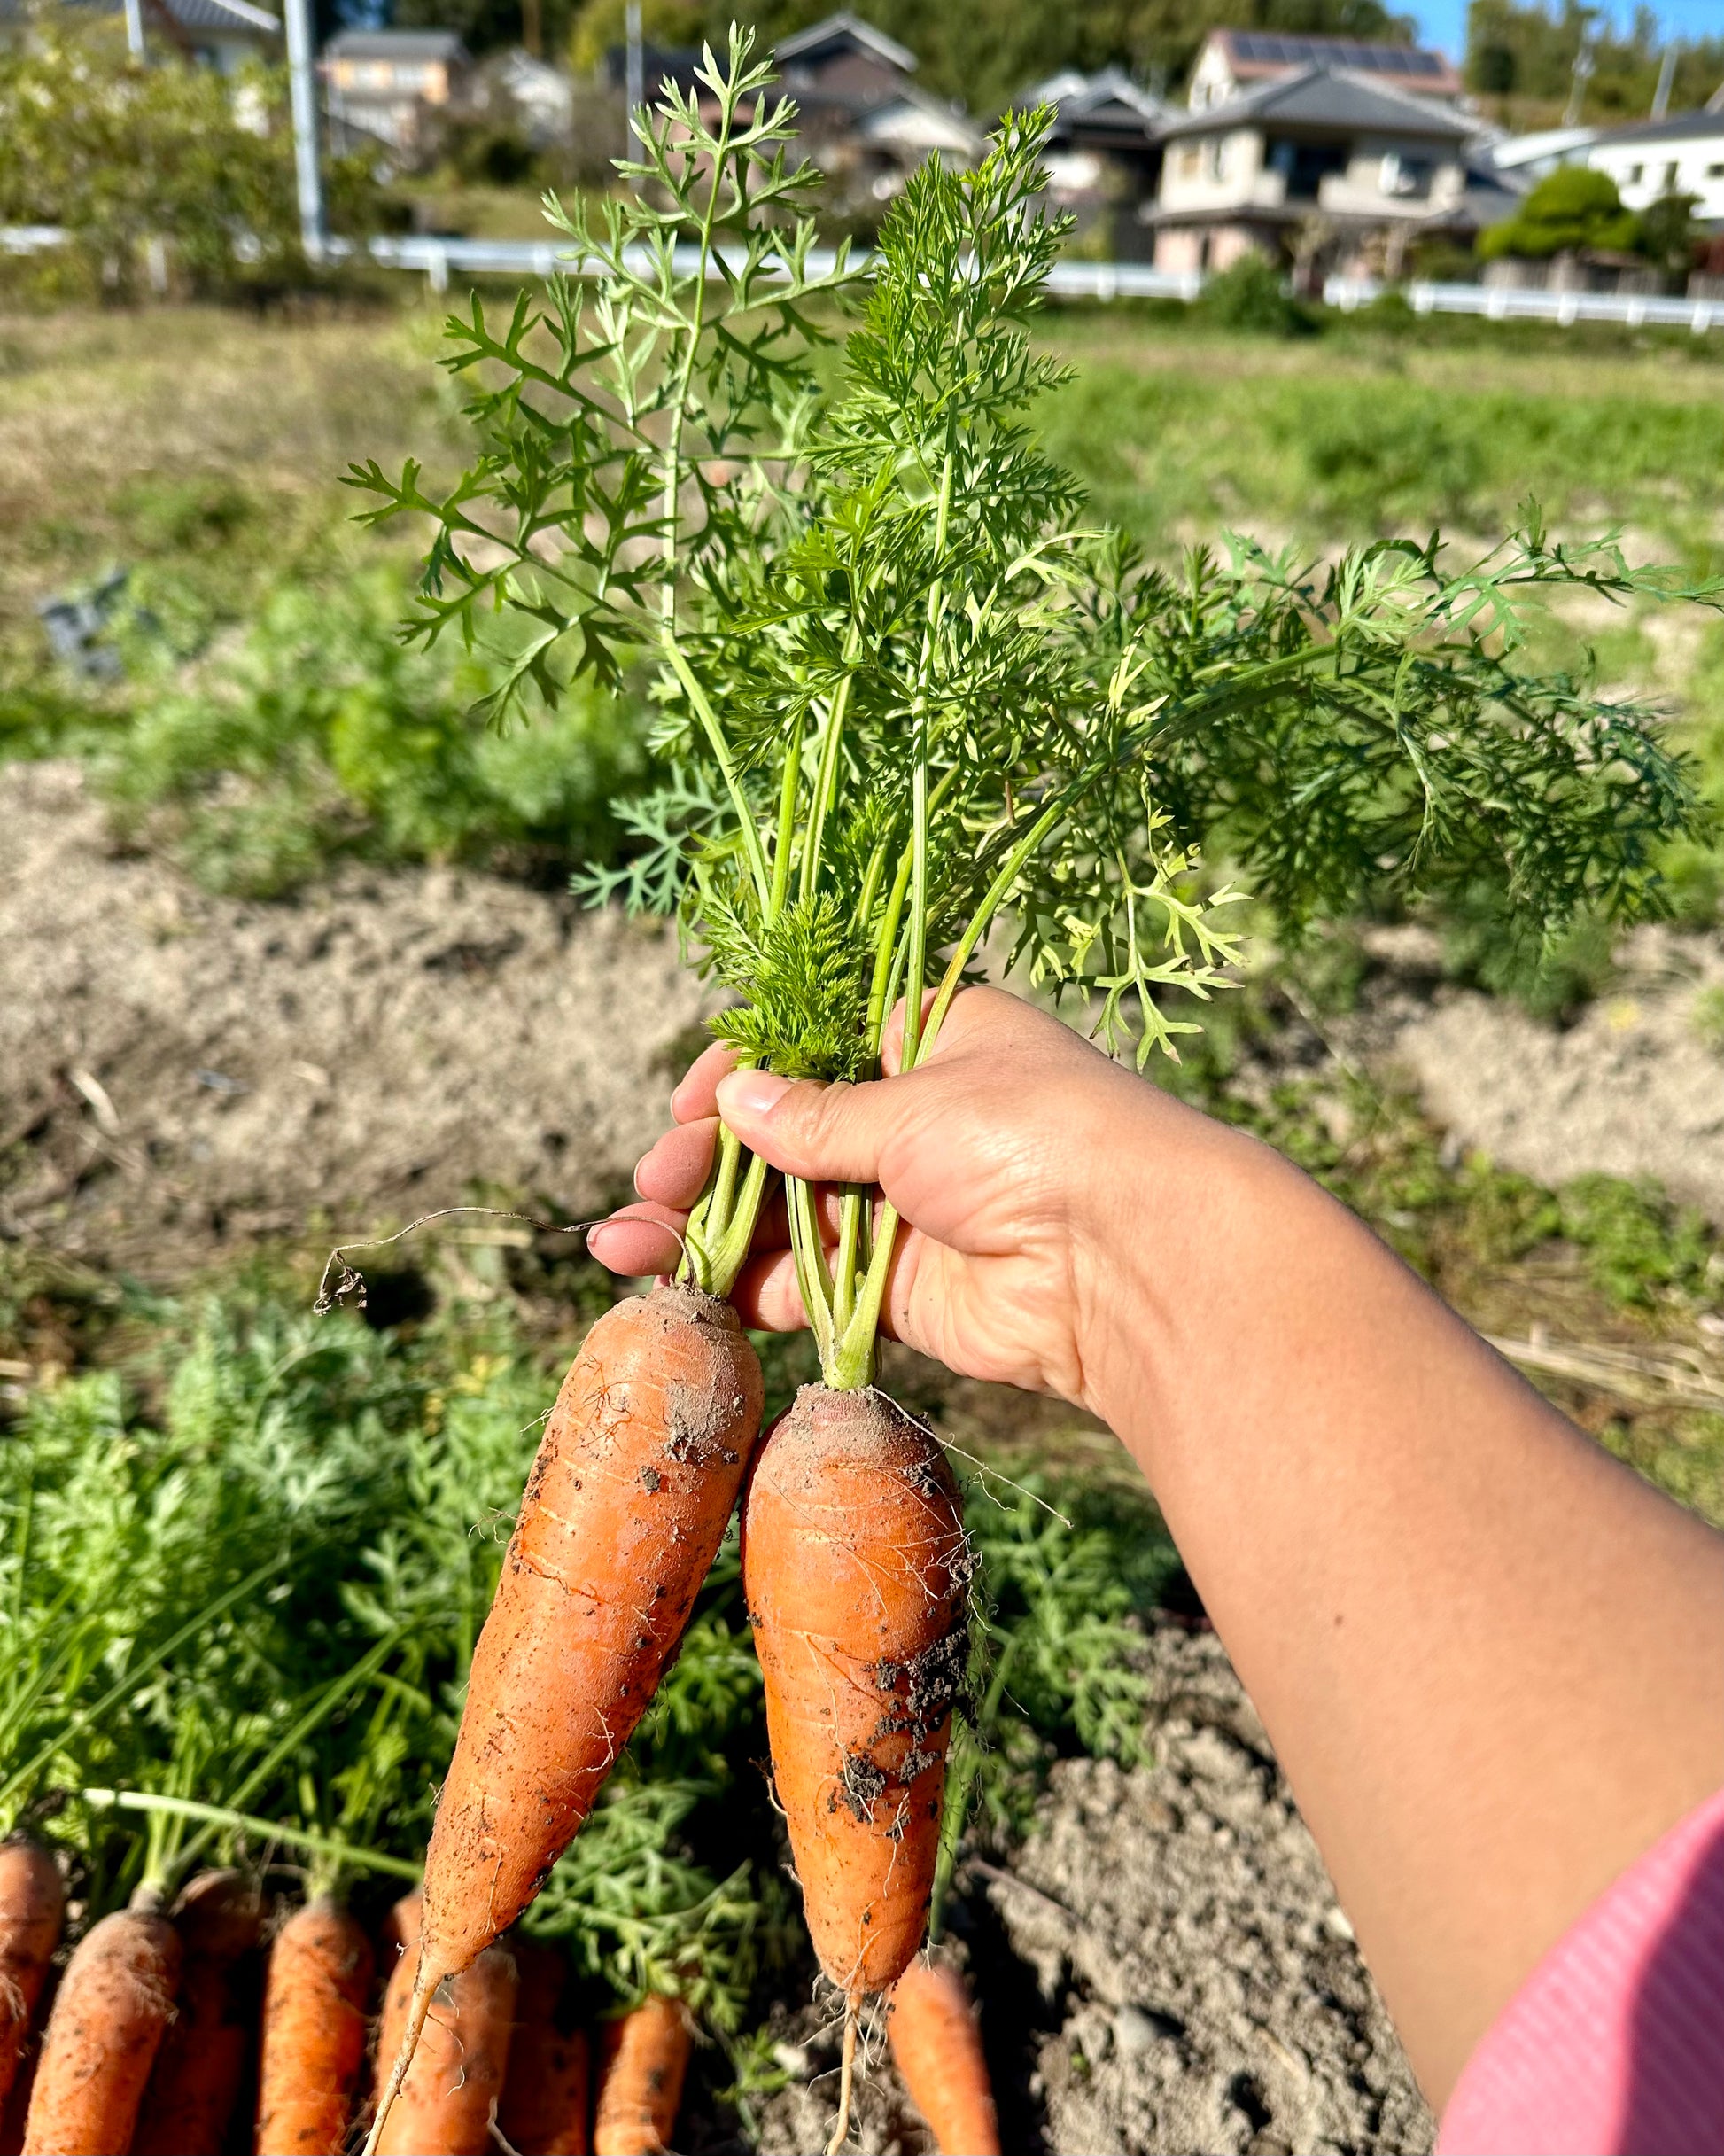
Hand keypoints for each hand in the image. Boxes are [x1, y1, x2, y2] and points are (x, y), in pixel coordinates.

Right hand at [587, 985, 1220, 1409]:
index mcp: (925, 1038)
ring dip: (705, 1228)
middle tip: (651, 1187)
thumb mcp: (912, 1104)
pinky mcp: (901, 1287)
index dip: (737, 1076)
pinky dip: (748, 1288)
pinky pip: (808, 1282)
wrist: (1125, 1259)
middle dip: (706, 1162)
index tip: (686, 1105)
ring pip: (782, 1213)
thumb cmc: (1031, 1136)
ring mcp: (904, 1205)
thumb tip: (732, 1100)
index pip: (807, 1047)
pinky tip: (686, 1289)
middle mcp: (912, 1118)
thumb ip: (814, 1116)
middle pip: (782, 1136)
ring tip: (627, 1246)